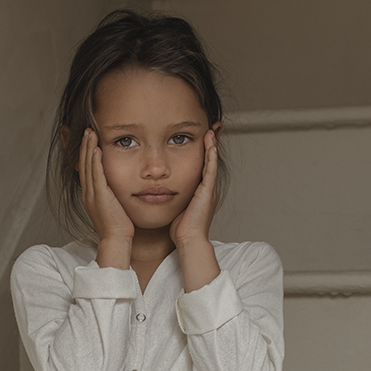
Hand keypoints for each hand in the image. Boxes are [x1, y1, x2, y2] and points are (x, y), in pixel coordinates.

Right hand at [78, 129, 133, 248]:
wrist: (116, 240)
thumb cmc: (119, 226)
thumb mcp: (113, 206)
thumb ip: (112, 194)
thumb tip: (116, 186)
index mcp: (90, 194)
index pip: (85, 168)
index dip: (85, 152)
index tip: (87, 138)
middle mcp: (87, 192)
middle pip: (83, 163)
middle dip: (84, 145)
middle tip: (86, 129)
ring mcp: (92, 194)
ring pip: (88, 166)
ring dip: (88, 148)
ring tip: (89, 132)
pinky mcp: (99, 196)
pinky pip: (96, 175)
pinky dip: (95, 160)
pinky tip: (96, 148)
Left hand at [169, 128, 218, 248]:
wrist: (189, 240)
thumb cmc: (181, 229)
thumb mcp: (176, 207)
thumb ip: (172, 197)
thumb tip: (159, 192)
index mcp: (200, 192)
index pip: (201, 168)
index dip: (201, 154)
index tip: (198, 140)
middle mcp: (207, 189)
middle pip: (209, 162)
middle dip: (209, 146)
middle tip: (209, 130)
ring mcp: (209, 190)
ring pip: (211, 163)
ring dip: (211, 147)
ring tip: (210, 132)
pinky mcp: (208, 192)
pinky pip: (210, 171)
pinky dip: (211, 157)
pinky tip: (210, 145)